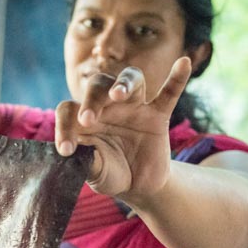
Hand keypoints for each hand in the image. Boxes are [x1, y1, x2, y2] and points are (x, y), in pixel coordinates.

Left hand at [54, 57, 192, 200]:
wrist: (137, 185)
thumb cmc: (109, 173)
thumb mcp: (95, 171)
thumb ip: (87, 161)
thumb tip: (78, 154)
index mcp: (84, 119)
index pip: (68, 110)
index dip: (63, 127)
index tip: (66, 151)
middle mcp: (107, 106)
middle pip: (98, 86)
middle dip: (92, 100)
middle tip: (87, 120)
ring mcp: (134, 108)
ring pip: (130, 79)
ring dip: (124, 83)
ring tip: (118, 94)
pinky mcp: (158, 115)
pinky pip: (169, 93)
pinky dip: (177, 78)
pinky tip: (183, 62)